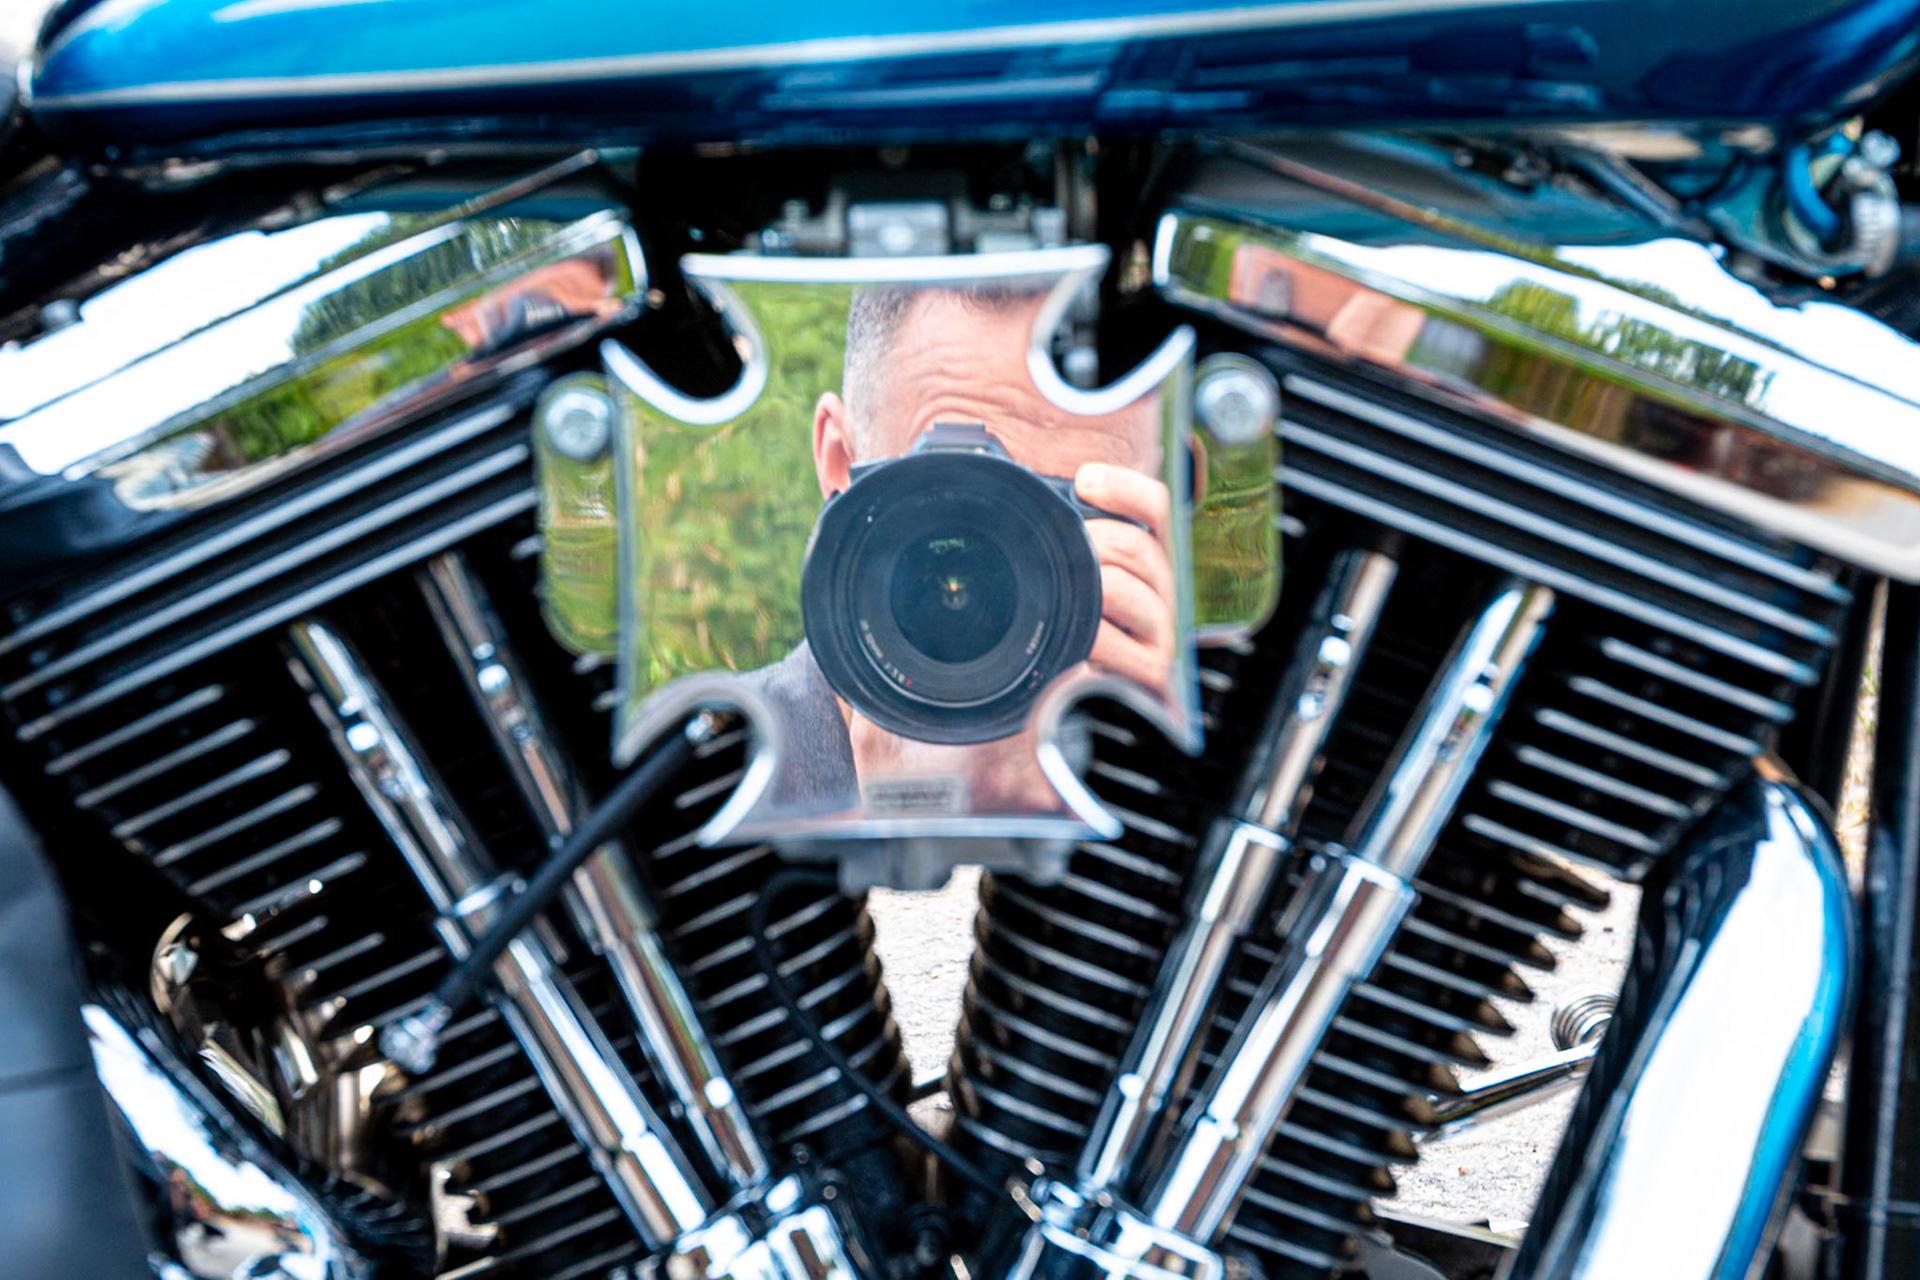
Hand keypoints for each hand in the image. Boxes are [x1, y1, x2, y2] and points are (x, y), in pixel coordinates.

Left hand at [1075, 462, 1175, 694]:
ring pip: (1120, 586)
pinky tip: (1075, 640)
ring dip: (1082, 587)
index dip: (1125, 488)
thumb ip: (1076, 542)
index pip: (1158, 509)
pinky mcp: (1153, 670)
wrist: (1089, 706)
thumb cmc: (1080, 634)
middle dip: (1087, 543)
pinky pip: (1111, 639)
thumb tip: (1038, 498)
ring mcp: (1165, 632)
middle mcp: (1171, 593)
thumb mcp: (1082, 581)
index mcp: (1157, 562)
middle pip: (1134, 546)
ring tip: (1059, 597)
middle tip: (1054, 554)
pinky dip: (1086, 635)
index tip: (1085, 482)